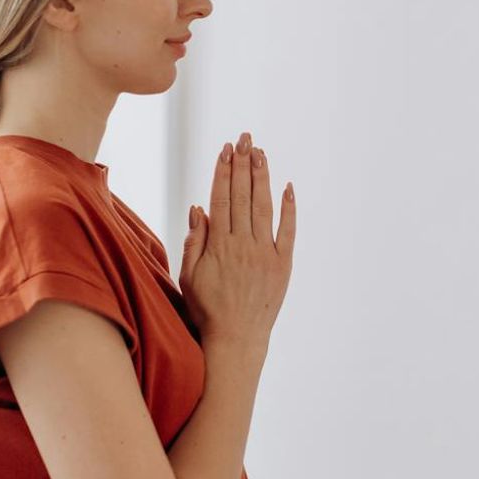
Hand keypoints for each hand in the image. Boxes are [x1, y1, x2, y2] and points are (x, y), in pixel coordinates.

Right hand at [179, 130, 296, 349]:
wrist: (235, 339)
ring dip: (262, 178)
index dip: (223, 171)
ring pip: (263, 207)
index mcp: (219, 245)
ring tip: (260, 153)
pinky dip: (289, 208)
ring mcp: (265, 254)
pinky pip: (288, 231)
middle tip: (245, 139)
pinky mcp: (283, 265)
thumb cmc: (207, 308)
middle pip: (242, 196)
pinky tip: (287, 187)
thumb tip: (199, 207)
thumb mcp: (189, 275)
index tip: (225, 149)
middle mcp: (243, 245)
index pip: (221, 198)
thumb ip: (194, 240)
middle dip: (243, 164)